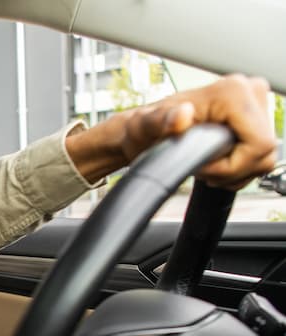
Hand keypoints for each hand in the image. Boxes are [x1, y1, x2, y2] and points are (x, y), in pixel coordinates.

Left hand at [67, 74, 276, 188]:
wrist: (143, 131)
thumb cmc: (144, 129)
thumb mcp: (145, 127)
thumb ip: (160, 121)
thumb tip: (182, 114)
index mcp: (233, 91)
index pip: (259, 145)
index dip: (231, 166)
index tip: (201, 165)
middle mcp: (250, 92)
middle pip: (264, 153)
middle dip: (231, 170)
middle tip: (200, 166)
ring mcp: (255, 105)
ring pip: (263, 158)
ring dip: (234, 171)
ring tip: (205, 164)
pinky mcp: (255, 119)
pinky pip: (259, 157)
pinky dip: (238, 168)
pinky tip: (215, 161)